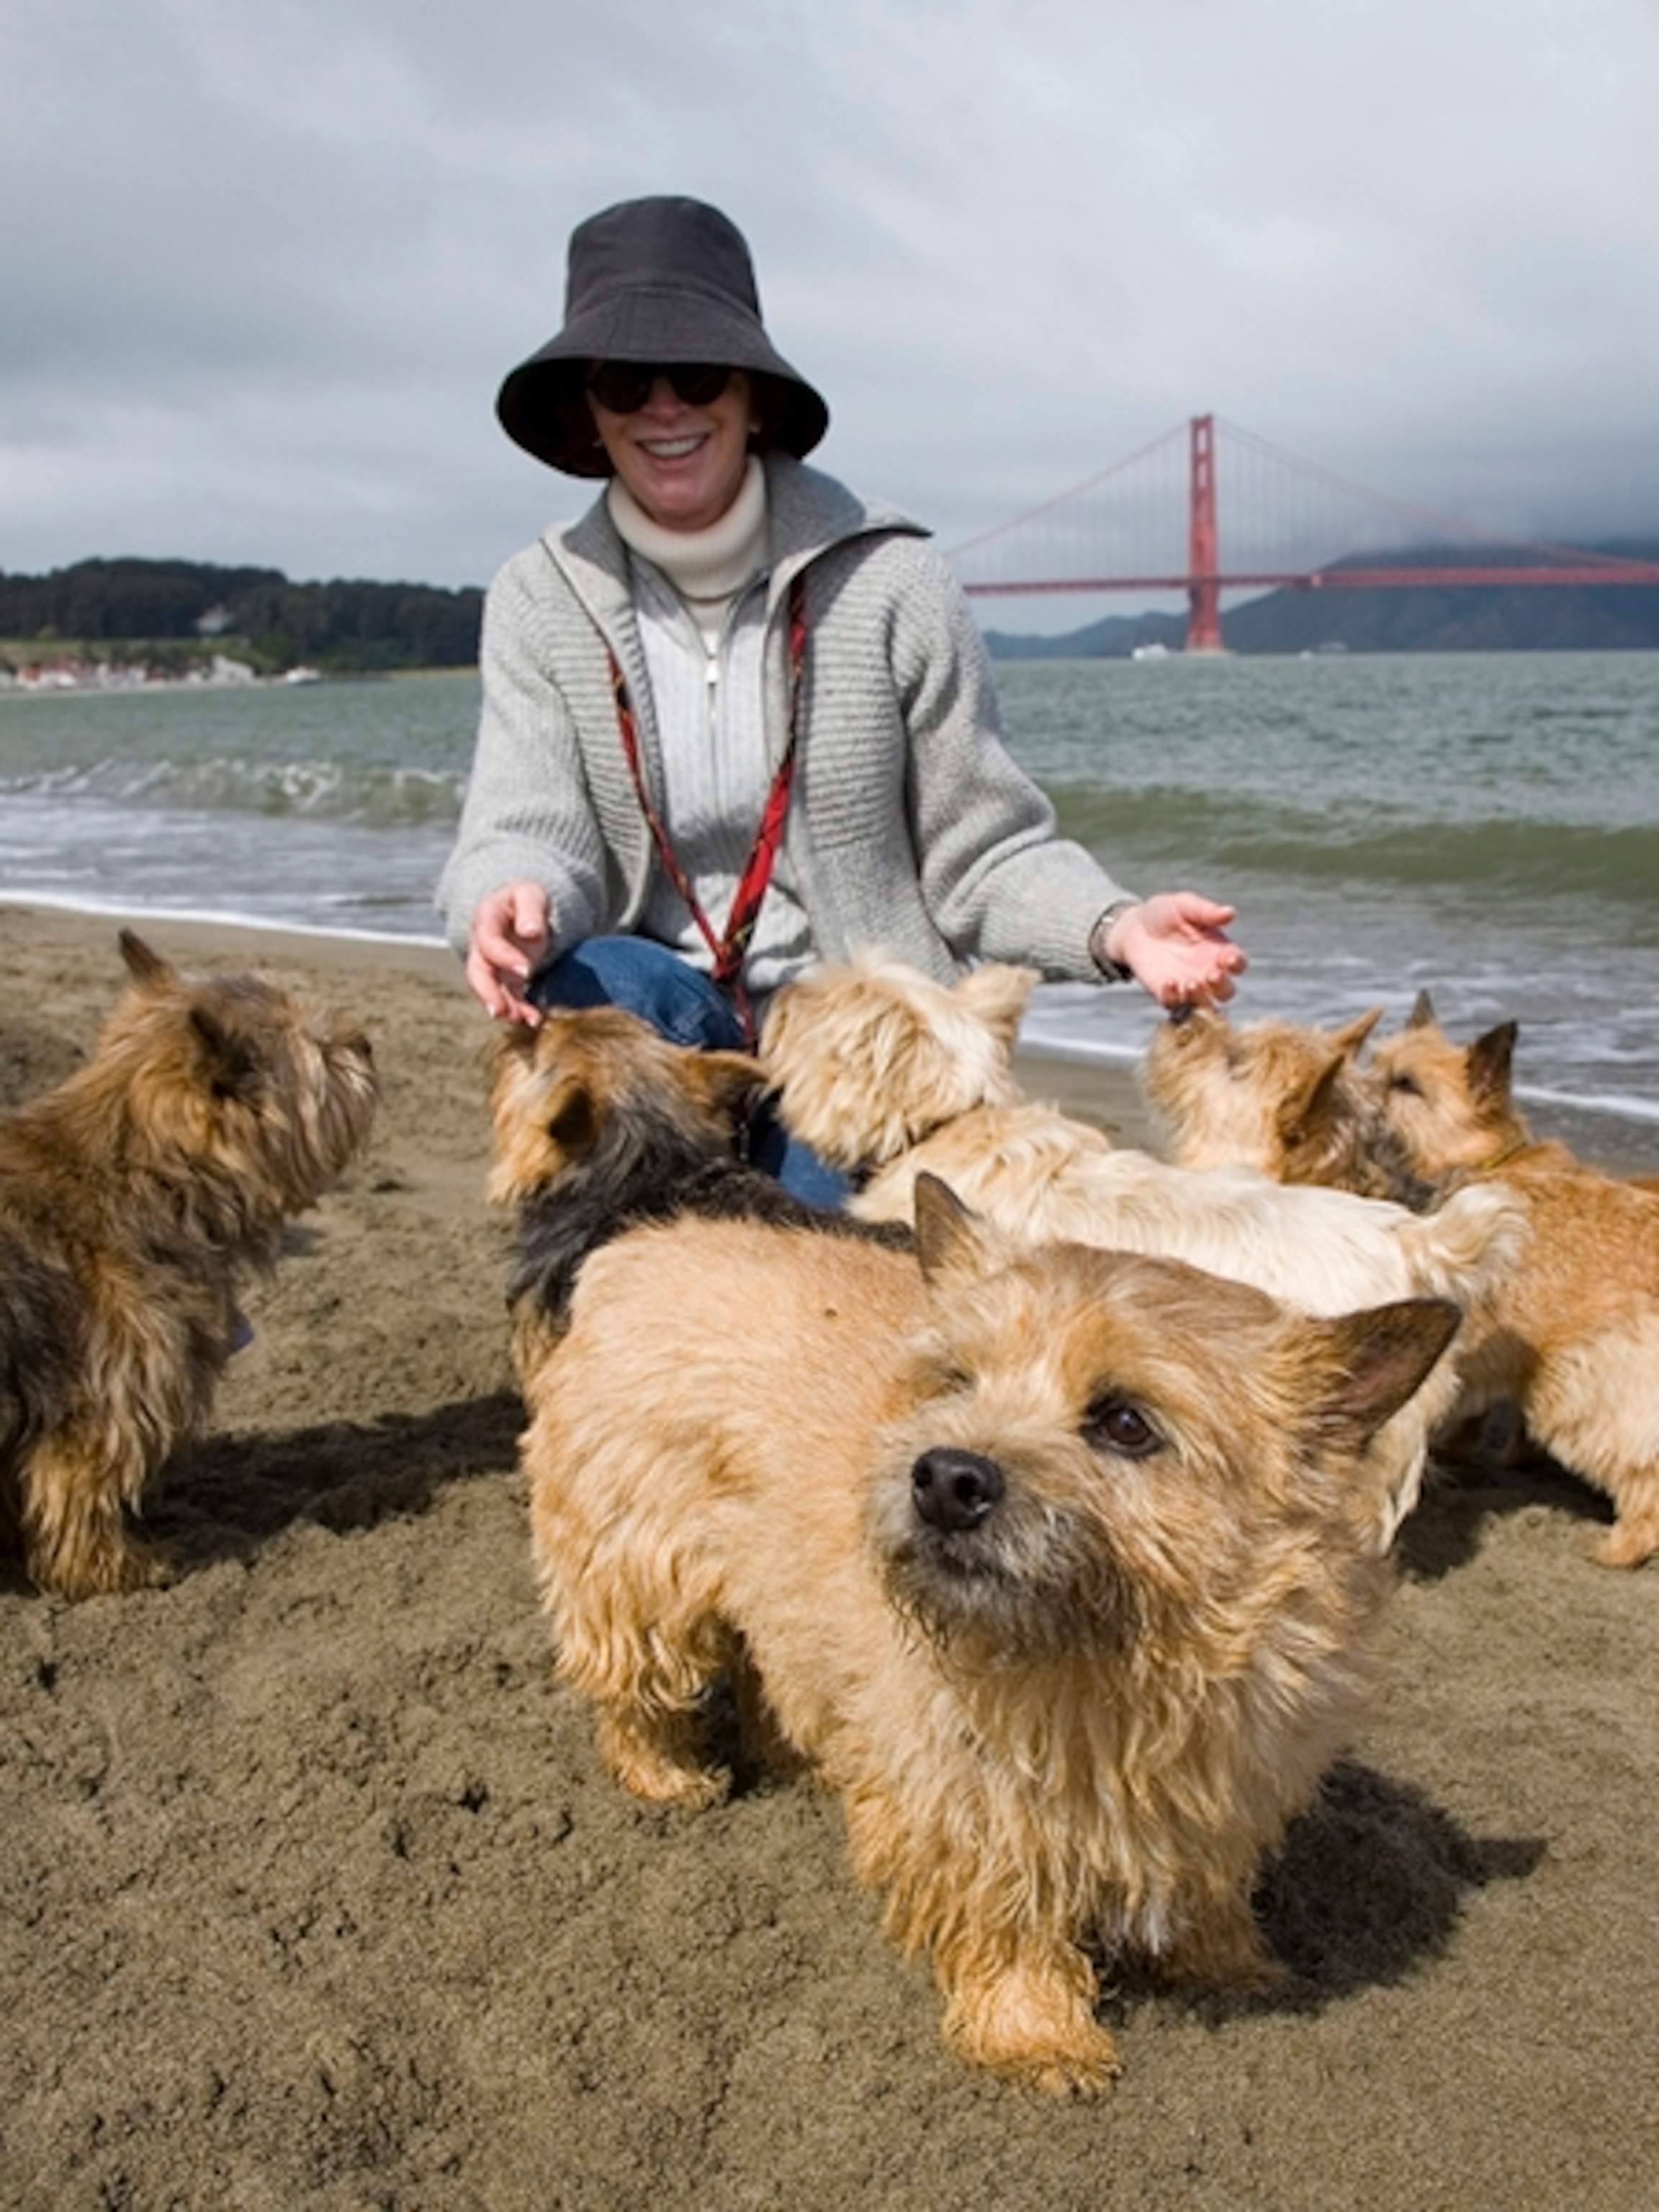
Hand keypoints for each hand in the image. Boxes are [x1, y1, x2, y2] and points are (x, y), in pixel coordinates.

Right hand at [465, 881, 551, 1023]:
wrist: (523, 908)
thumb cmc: (527, 898)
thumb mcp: (531, 894)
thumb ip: (530, 910)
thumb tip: (530, 932)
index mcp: (486, 919)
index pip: (488, 941)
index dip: (503, 957)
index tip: (525, 970)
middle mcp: (481, 945)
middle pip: (477, 972)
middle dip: (487, 992)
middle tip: (500, 1010)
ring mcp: (491, 964)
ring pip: (490, 990)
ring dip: (503, 1007)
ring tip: (520, 1019)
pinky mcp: (504, 979)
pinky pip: (507, 997)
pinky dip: (518, 1010)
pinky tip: (533, 1020)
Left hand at [1104, 892, 1246, 1008]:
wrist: (1134, 926)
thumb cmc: (1165, 912)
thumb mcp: (1184, 905)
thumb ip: (1205, 911)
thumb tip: (1230, 912)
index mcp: (1219, 950)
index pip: (1237, 962)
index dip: (1237, 963)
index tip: (1230, 959)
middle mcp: (1207, 971)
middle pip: (1226, 991)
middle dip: (1222, 986)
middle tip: (1212, 975)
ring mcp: (1188, 984)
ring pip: (1203, 1003)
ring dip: (1200, 998)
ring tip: (1190, 984)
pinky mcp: (1165, 992)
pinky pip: (1174, 1004)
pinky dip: (1173, 999)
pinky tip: (1168, 983)